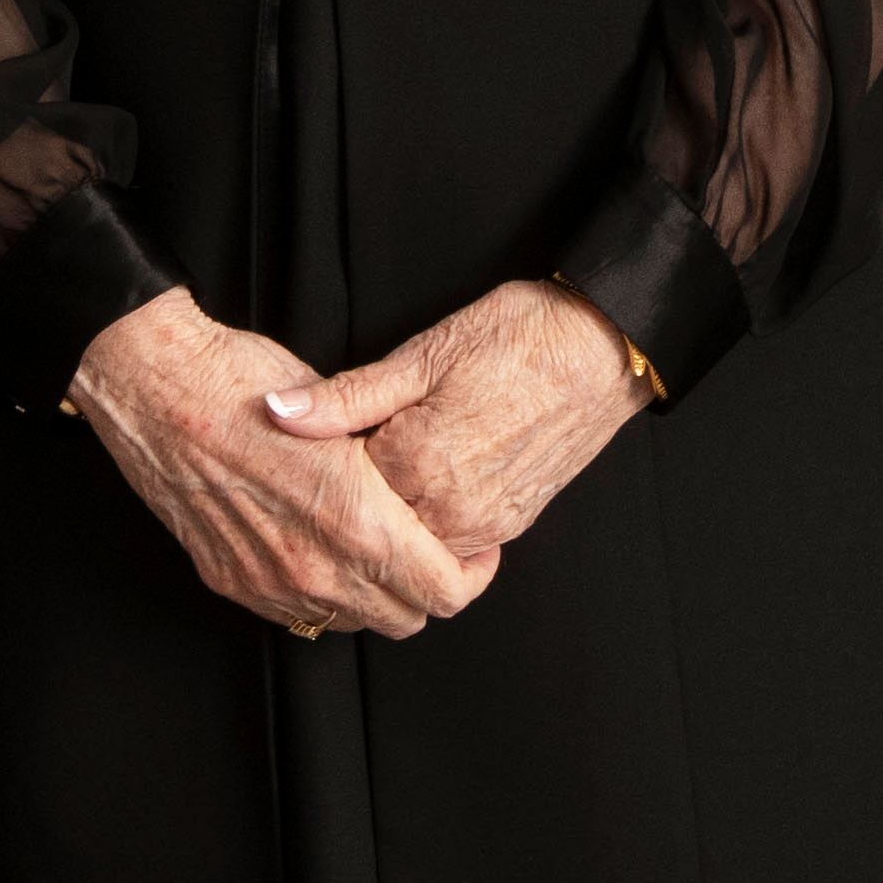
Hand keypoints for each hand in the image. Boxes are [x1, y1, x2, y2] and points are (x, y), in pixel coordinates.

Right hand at [67, 290, 493, 641]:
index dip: (473, 572)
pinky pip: (299, 615)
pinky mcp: (233, 583)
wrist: (155, 388)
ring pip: (353, 623)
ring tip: (374, 543)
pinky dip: (323, 592)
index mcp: (355, 519)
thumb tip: (422, 492)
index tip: (472, 545)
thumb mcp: (342, 409)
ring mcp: (270, 582)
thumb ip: (388, 471)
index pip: (445, 591)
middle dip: (428, 586)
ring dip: (375, 595)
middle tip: (430, 545)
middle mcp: (315, 566)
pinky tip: (320, 545)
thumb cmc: (245, 380)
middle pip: (406, 619)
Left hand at [274, 280, 646, 562]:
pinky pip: (452, 545)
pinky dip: (430, 524)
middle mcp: (450, 507)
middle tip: (350, 454)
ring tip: (390, 463)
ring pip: (411, 545)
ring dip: (392, 517)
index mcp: (417, 460)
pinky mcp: (510, 526)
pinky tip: (427, 480)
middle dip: (352, 500)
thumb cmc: (518, 337)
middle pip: (372, 527)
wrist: (604, 350)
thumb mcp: (422, 354)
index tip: (320, 442)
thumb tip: (278, 411)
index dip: (323, 466)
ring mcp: (484, 525)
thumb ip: (347, 397)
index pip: (339, 490)